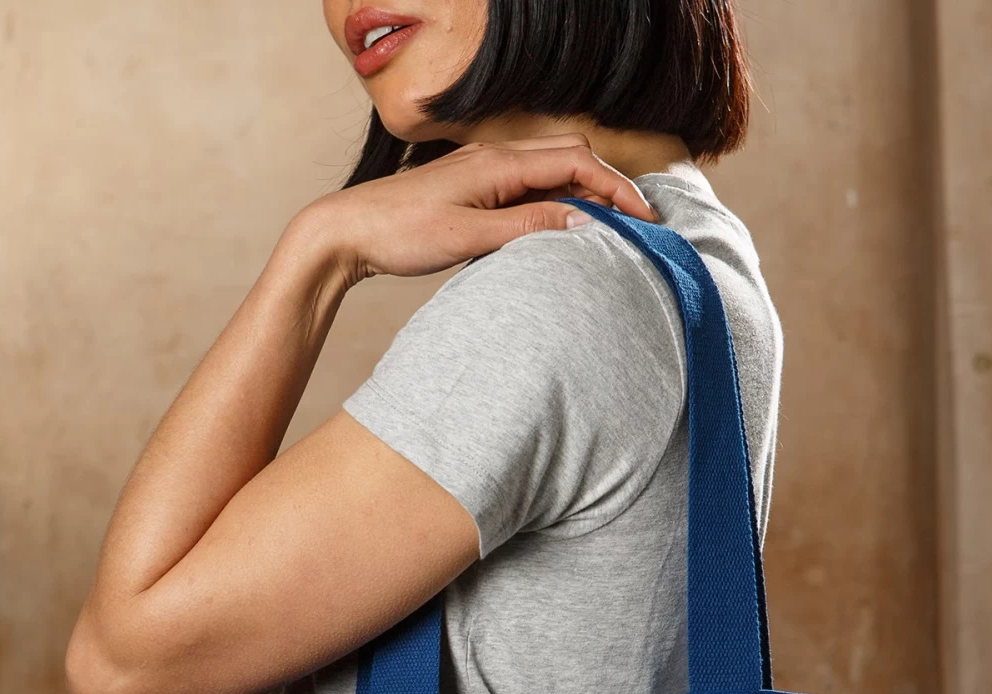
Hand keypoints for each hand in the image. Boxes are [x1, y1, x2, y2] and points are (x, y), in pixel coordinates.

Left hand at [297, 135, 658, 286]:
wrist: (347, 232)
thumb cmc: (400, 233)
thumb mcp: (468, 237)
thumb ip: (527, 227)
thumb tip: (582, 222)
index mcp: (498, 163)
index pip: (576, 162)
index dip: (616, 187)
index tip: (644, 217)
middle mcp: (494, 158)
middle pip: (570, 160)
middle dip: (609, 187)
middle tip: (638, 224)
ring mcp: (483, 172)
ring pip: (549, 173)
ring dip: (584, 196)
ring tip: (610, 231)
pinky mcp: (473, 189)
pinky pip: (528, 188)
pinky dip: (555, 203)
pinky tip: (561, 230)